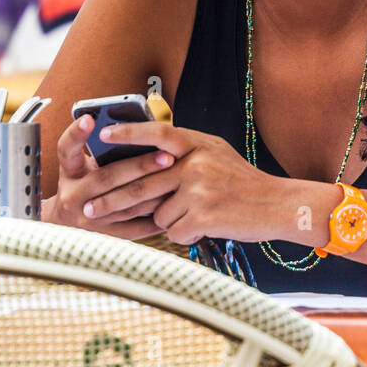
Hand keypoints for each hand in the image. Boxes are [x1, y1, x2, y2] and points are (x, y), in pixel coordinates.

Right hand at [43, 112, 179, 240]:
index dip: (77, 134)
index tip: (90, 119)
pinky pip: (135, 227)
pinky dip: (155, 215)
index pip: (66, 150)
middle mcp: (74, 196)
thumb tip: (132, 128)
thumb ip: (100, 150)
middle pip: (107, 178)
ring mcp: (89, 220)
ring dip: (154, 191)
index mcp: (69, 173)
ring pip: (125, 204)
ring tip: (177, 178)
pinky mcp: (106, 236)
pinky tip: (172, 203)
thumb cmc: (84, 182)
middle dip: (140, 166)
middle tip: (167, 156)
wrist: (67, 223)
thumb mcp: (82, 165)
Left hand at [79, 119, 293, 245]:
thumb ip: (185, 152)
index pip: (158, 133)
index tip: (103, 136)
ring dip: (168, 221)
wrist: (278, 205)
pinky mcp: (204, 216)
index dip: (129, 134)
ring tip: (193, 215)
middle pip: (143, 183)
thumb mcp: (216, 154)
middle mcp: (197, 163)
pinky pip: (174, 231)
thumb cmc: (243, 182)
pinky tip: (203, 226)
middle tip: (89, 210)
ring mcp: (200, 189)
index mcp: (199, 144)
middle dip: (112, 200)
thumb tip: (148, 156)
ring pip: (158, 213)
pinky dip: (183, 234)